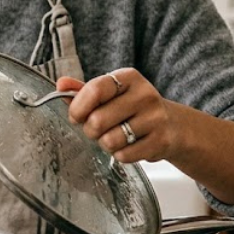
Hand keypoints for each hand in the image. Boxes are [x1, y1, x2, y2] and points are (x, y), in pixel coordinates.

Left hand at [56, 68, 180, 163]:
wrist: (172, 126)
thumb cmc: (133, 108)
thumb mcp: (111, 94)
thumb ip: (84, 90)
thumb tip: (61, 84)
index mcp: (129, 78)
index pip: (95, 90)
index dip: (78, 108)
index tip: (76, 115)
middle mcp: (144, 95)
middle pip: (97, 120)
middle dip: (90, 130)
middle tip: (98, 129)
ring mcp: (155, 118)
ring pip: (109, 140)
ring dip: (105, 143)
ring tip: (115, 136)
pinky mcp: (161, 141)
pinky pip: (124, 155)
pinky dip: (120, 154)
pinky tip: (129, 145)